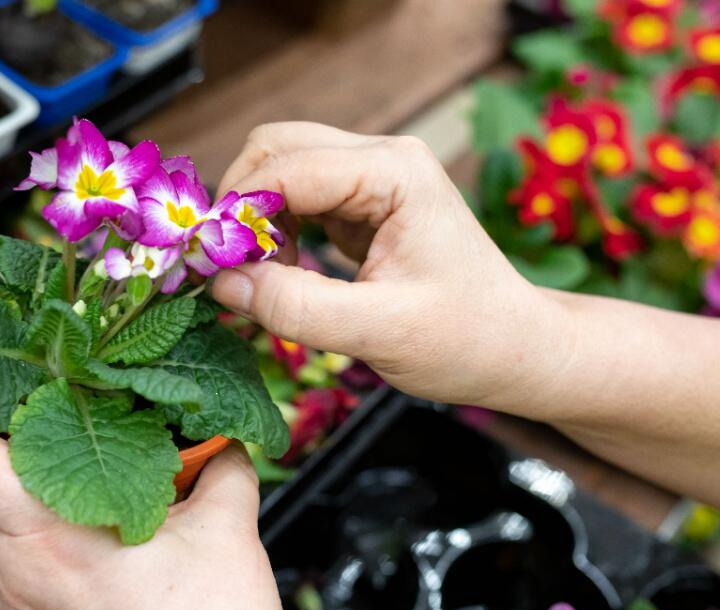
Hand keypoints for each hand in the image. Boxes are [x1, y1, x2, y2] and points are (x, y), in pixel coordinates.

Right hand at [212, 122, 572, 408]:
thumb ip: (297, 307)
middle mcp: (383, 159)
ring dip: (254, 220)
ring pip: (280, 170)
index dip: (236, 213)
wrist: (515, 349)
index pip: (286, 168)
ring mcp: (374, 177)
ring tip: (258, 280)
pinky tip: (280, 275)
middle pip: (275, 150)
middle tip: (223, 269)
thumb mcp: (378, 332)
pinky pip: (297, 199)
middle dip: (238, 206)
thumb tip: (221, 283)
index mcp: (395, 173)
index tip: (204, 264)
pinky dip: (273, 232)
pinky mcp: (364, 204)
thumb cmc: (466, 340)